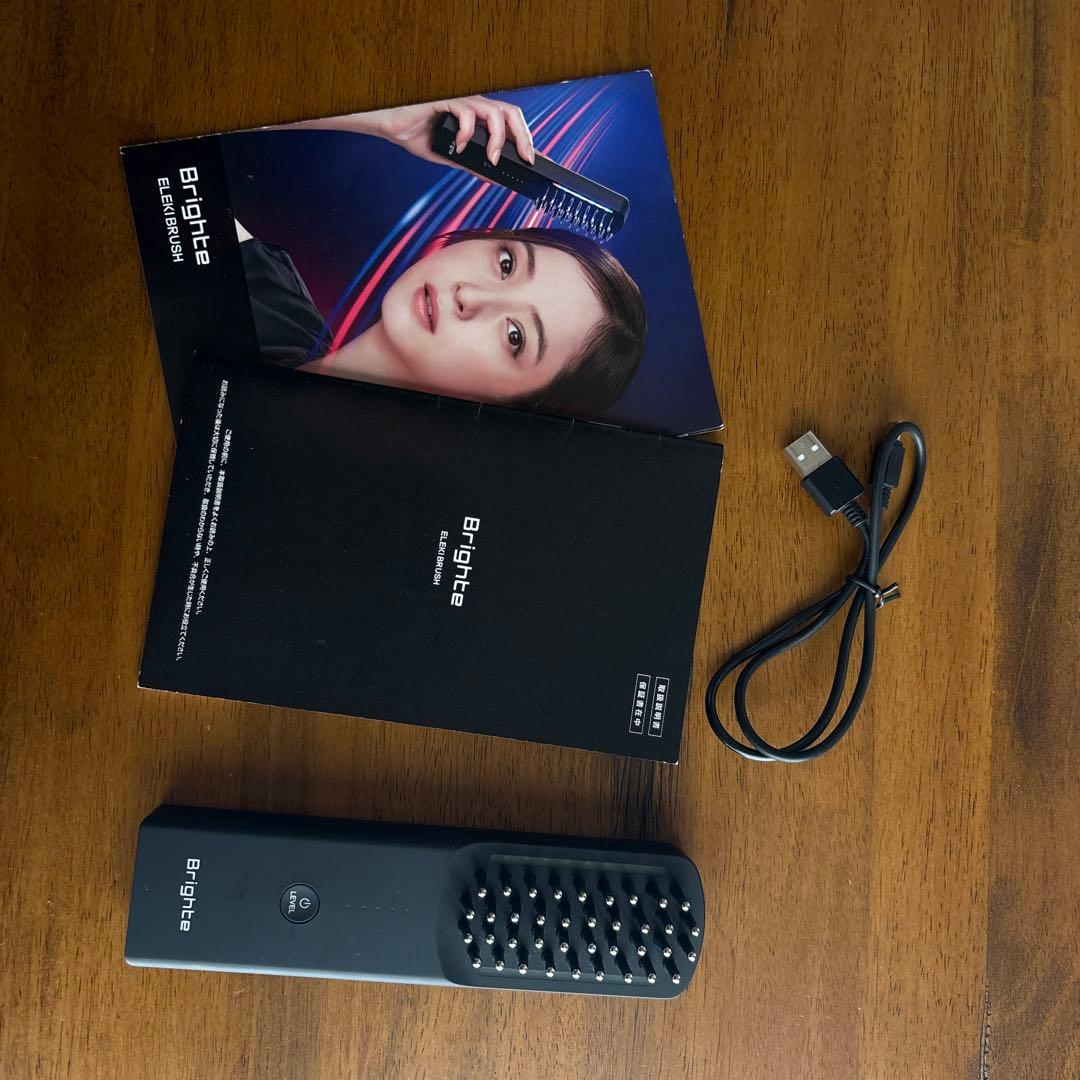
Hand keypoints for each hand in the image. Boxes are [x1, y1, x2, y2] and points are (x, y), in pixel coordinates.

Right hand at [361, 95, 535, 166]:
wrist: (393, 125)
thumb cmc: (420, 134)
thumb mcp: (453, 157)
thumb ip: (474, 165)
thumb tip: (494, 178)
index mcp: (479, 117)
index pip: (510, 124)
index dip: (526, 139)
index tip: (534, 160)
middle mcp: (474, 107)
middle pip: (511, 112)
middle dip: (523, 136)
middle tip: (525, 158)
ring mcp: (462, 102)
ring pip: (494, 111)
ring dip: (497, 138)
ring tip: (491, 157)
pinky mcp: (446, 99)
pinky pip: (466, 111)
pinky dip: (468, 131)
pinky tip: (461, 145)